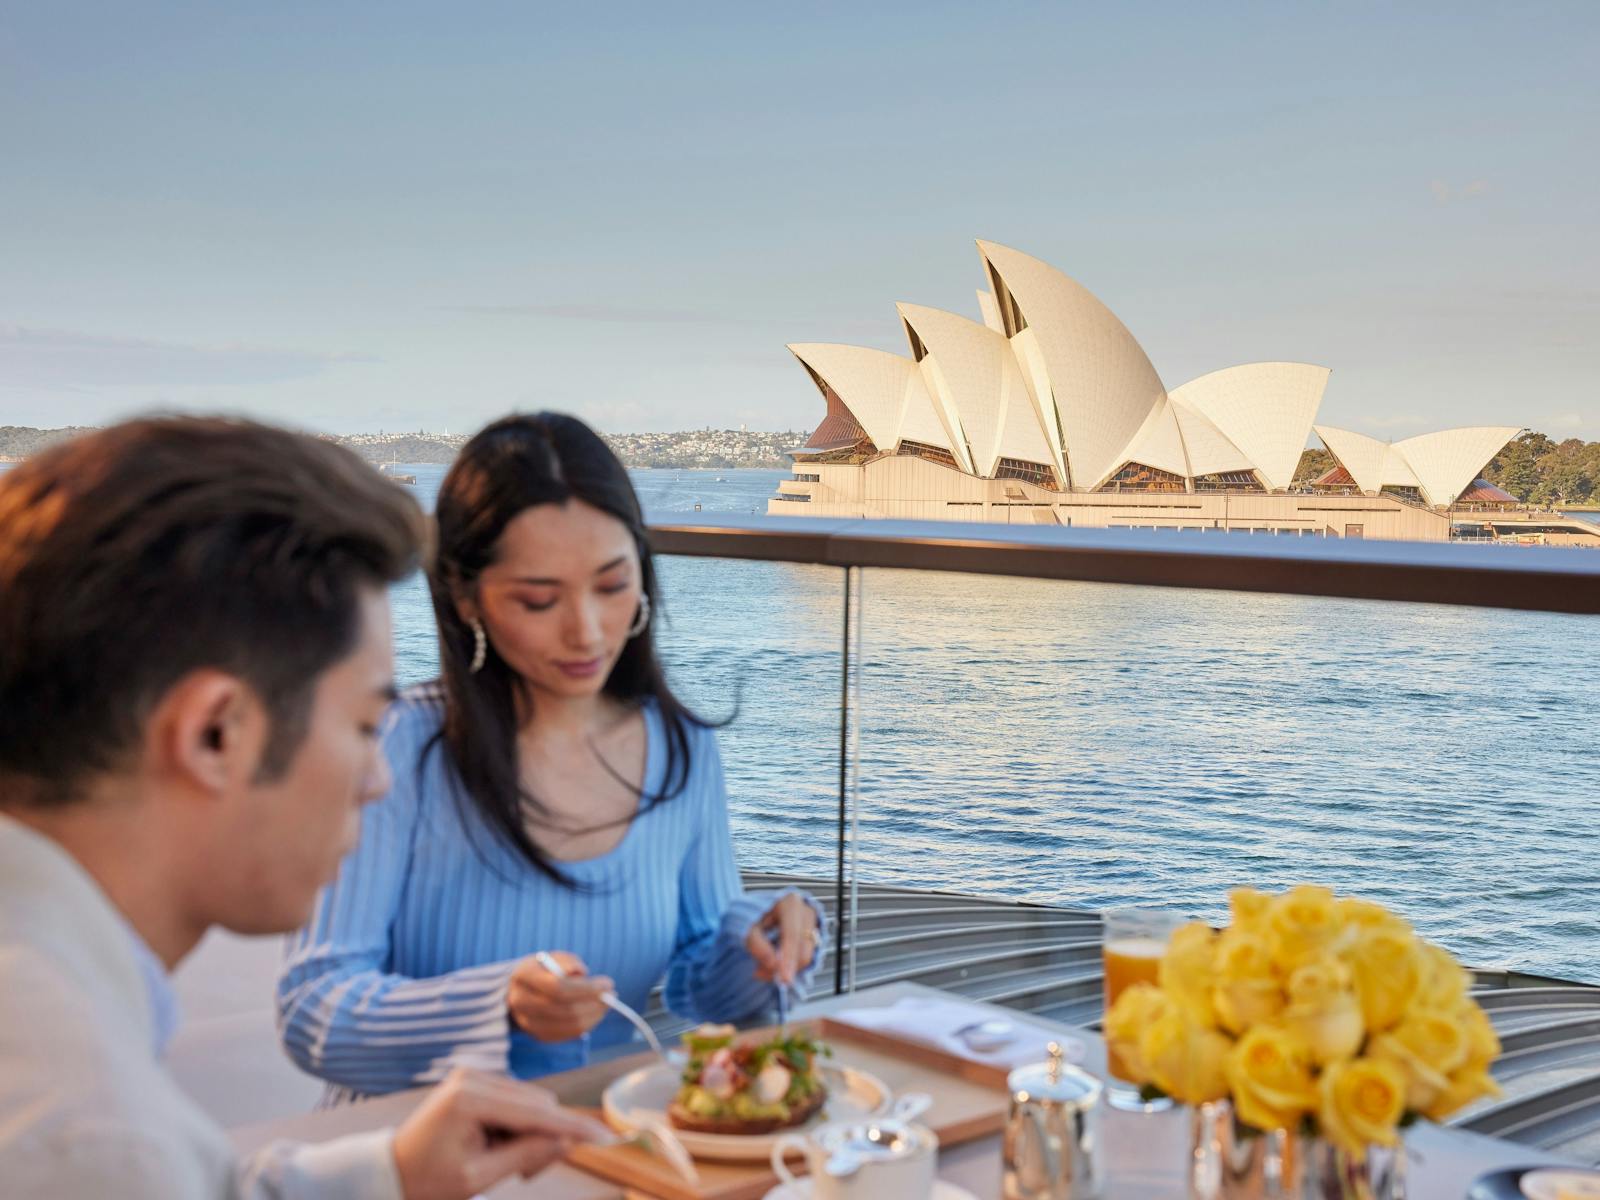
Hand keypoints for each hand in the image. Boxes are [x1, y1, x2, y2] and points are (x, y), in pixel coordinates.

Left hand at [391, 1067, 608, 1199]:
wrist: (389, 1171)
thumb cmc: (427, 1181)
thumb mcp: (478, 1178)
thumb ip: (526, 1157)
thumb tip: (568, 1142)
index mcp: (470, 1099)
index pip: (536, 1112)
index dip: (573, 1126)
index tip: (605, 1136)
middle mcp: (474, 1076)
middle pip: (538, 1102)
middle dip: (546, 1136)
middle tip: (528, 1175)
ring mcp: (473, 1075)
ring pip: (530, 1100)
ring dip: (531, 1131)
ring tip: (507, 1164)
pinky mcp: (474, 1080)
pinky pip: (515, 1099)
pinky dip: (518, 1124)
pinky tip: (499, 1146)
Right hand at [508, 950, 611, 1042]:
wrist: (522, 987)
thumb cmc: (544, 968)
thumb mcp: (555, 957)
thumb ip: (569, 962)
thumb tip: (582, 973)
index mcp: (523, 975)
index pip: (557, 986)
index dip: (586, 988)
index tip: (608, 983)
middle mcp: (520, 1000)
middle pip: (563, 1008)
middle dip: (593, 1003)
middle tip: (612, 995)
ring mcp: (526, 1021)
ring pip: (567, 1025)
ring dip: (593, 1016)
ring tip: (606, 1004)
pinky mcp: (536, 1035)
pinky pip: (566, 1035)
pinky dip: (585, 1026)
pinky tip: (595, 1014)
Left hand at [745, 893, 818, 985]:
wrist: (759, 913)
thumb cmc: (753, 917)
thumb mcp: (748, 927)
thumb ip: (757, 945)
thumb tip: (773, 964)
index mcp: (791, 904)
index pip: (792, 935)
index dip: (788, 958)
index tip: (784, 978)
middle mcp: (806, 913)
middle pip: (803, 949)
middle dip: (784, 967)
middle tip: (760, 974)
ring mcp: (812, 926)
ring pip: (806, 957)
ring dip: (785, 968)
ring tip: (762, 968)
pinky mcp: (812, 938)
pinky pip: (805, 958)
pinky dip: (789, 966)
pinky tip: (774, 964)